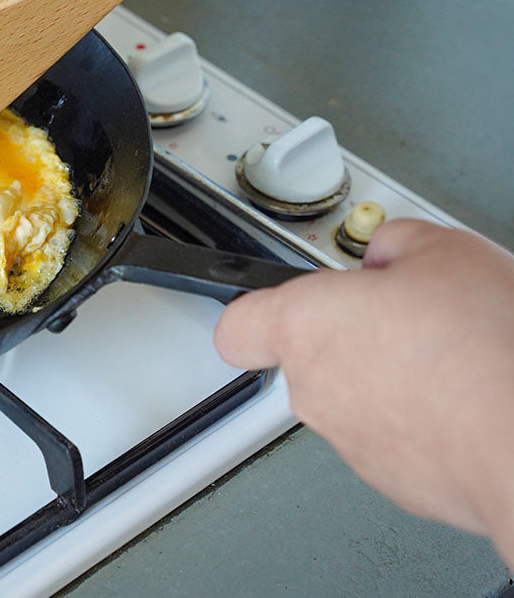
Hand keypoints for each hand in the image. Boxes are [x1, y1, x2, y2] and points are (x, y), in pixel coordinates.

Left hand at [214, 219, 513, 563]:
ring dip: (389, 377)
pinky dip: (423, 420)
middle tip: (408, 314)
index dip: (259, 309)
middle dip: (354, 333)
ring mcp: (350, 440)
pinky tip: (466, 397)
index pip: (238, 325)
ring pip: (354, 398)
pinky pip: (395, 438)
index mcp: (305, 325)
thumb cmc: (485, 350)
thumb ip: (396, 242)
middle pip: (308, 355)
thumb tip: (390, 250)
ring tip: (452, 356)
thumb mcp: (444, 251)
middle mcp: (314, 388)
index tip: (282, 298)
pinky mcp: (394, 480)